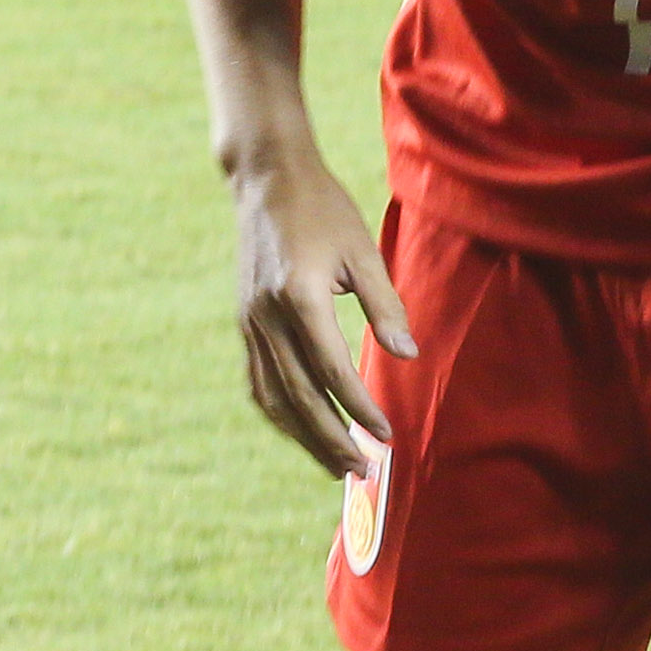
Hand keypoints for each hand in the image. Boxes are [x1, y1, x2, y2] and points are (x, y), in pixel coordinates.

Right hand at [229, 141, 407, 477]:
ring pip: (272, 396)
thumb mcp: (364, 252)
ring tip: (335, 465)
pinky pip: (258, 380)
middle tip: (362, 470)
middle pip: (298, 395)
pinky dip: (280, 412)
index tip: (385, 435)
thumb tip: (406, 355)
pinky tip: (302, 430)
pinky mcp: (245, 322)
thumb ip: (385, 306)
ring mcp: (249, 322)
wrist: (265, 181)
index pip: (331, 369)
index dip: (358, 407)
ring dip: (304, 436)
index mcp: (299, 296)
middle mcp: (267, 316)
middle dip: (330, 438)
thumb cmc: (324, 210)